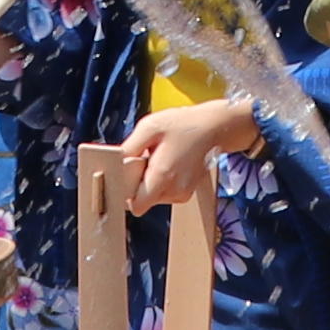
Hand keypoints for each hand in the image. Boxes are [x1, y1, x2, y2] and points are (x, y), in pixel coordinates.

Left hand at [118, 94, 264, 207]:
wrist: (215, 127)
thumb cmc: (183, 124)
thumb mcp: (150, 126)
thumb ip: (129, 147)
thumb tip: (114, 163)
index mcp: (163, 177)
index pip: (135, 205)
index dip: (126, 192)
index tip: (127, 175)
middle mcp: (174, 191)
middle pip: (142, 201)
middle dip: (137, 183)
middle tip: (144, 159)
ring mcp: (182, 194)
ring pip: (152, 197)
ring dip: (149, 181)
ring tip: (159, 158)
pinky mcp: (186, 193)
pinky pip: (163, 193)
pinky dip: (161, 181)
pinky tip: (168, 162)